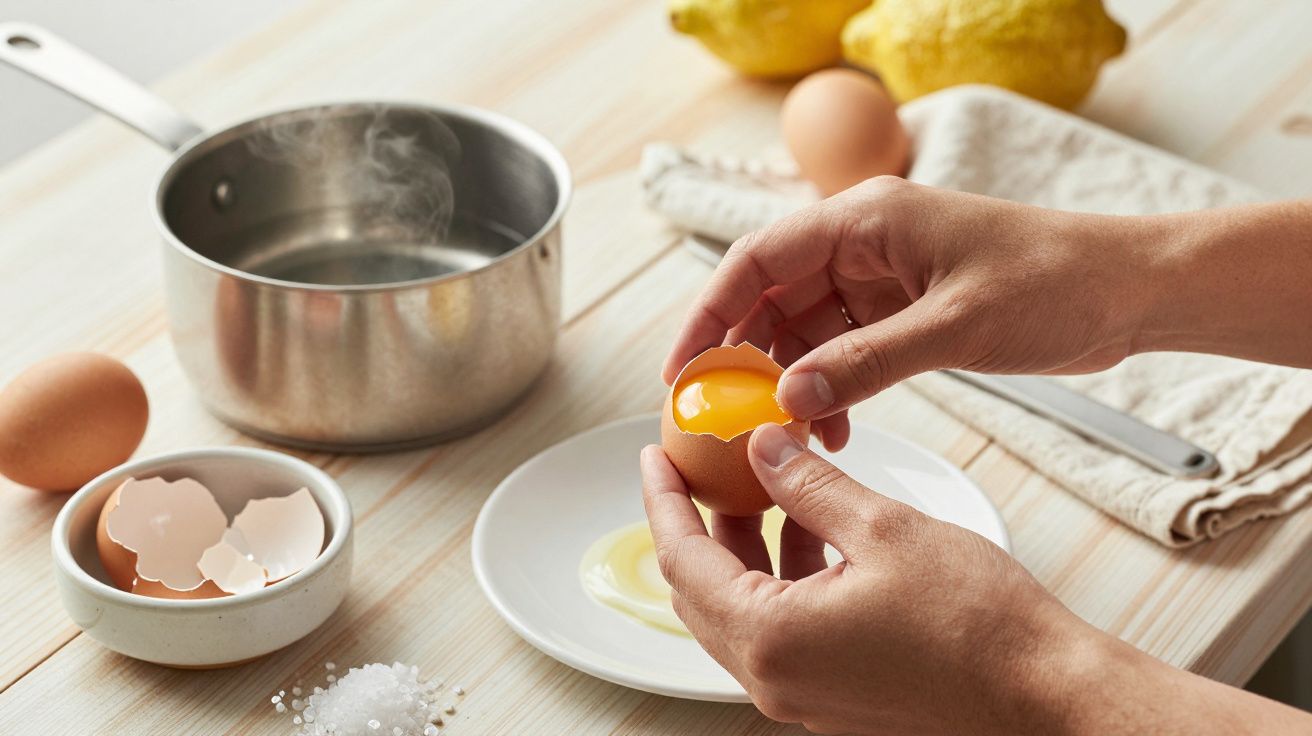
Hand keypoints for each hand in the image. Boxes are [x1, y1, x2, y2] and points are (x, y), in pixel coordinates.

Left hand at [641, 424, 1311, 734]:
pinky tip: (809, 532)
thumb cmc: (978, 624)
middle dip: (697, 523)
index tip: (655, 457)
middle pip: (702, 591)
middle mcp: (775, 680)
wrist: (1046, 695)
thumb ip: (808, 486)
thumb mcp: (883, 529)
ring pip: (742, 611)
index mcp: (771, 640)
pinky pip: (781, 632)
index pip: (684, 560)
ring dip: (743, 549)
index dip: (665, 500)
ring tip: (760, 487)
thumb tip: (761, 448)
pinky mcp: (835, 697)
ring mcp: (804, 696)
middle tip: (697, 468)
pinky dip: (781, 580)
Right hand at [662, 177, 1155, 446]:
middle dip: (746, 358)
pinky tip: (836, 428)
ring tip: (794, 435)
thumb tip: (788, 399)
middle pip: (772, 297)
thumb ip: (867, 361)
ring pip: (806, 330)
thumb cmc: (1053, 283)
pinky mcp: (905, 311)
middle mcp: (863, 243)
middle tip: (725, 417)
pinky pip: (845, 350)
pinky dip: (833, 388)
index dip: (709, 313)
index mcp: (865, 219)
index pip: (757, 259)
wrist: (1128, 291)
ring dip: (794, 382)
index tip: (682, 371)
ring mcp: (882, 278)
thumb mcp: (955, 325)